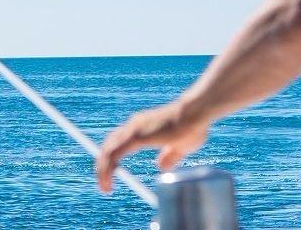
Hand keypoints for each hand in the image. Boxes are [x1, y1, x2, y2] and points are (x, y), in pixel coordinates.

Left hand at [94, 101, 210, 193]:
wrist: (197, 114)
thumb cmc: (193, 126)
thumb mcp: (181, 146)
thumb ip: (170, 156)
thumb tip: (161, 167)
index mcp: (143, 127)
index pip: (118, 142)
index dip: (112, 159)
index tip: (112, 174)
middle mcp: (134, 126)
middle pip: (109, 146)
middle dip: (102, 166)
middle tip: (104, 185)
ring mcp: (133, 129)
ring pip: (108, 151)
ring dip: (102, 170)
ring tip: (104, 187)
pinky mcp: (136, 136)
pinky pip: (114, 154)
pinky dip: (107, 167)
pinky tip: (108, 179)